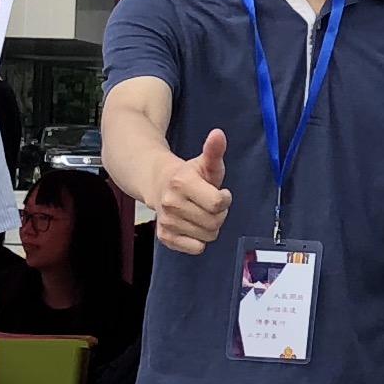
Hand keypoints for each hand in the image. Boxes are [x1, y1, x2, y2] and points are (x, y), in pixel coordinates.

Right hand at [155, 128, 233, 255]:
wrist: (158, 184)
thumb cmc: (188, 174)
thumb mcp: (204, 162)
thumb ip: (214, 151)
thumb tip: (218, 134)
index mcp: (182, 183)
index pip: (218, 204)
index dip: (224, 199)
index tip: (220, 193)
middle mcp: (171, 204)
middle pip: (214, 223)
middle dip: (219, 214)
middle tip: (210, 204)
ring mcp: (167, 222)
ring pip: (207, 237)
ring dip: (210, 227)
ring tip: (200, 213)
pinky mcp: (165, 237)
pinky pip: (196, 248)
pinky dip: (199, 240)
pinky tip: (193, 225)